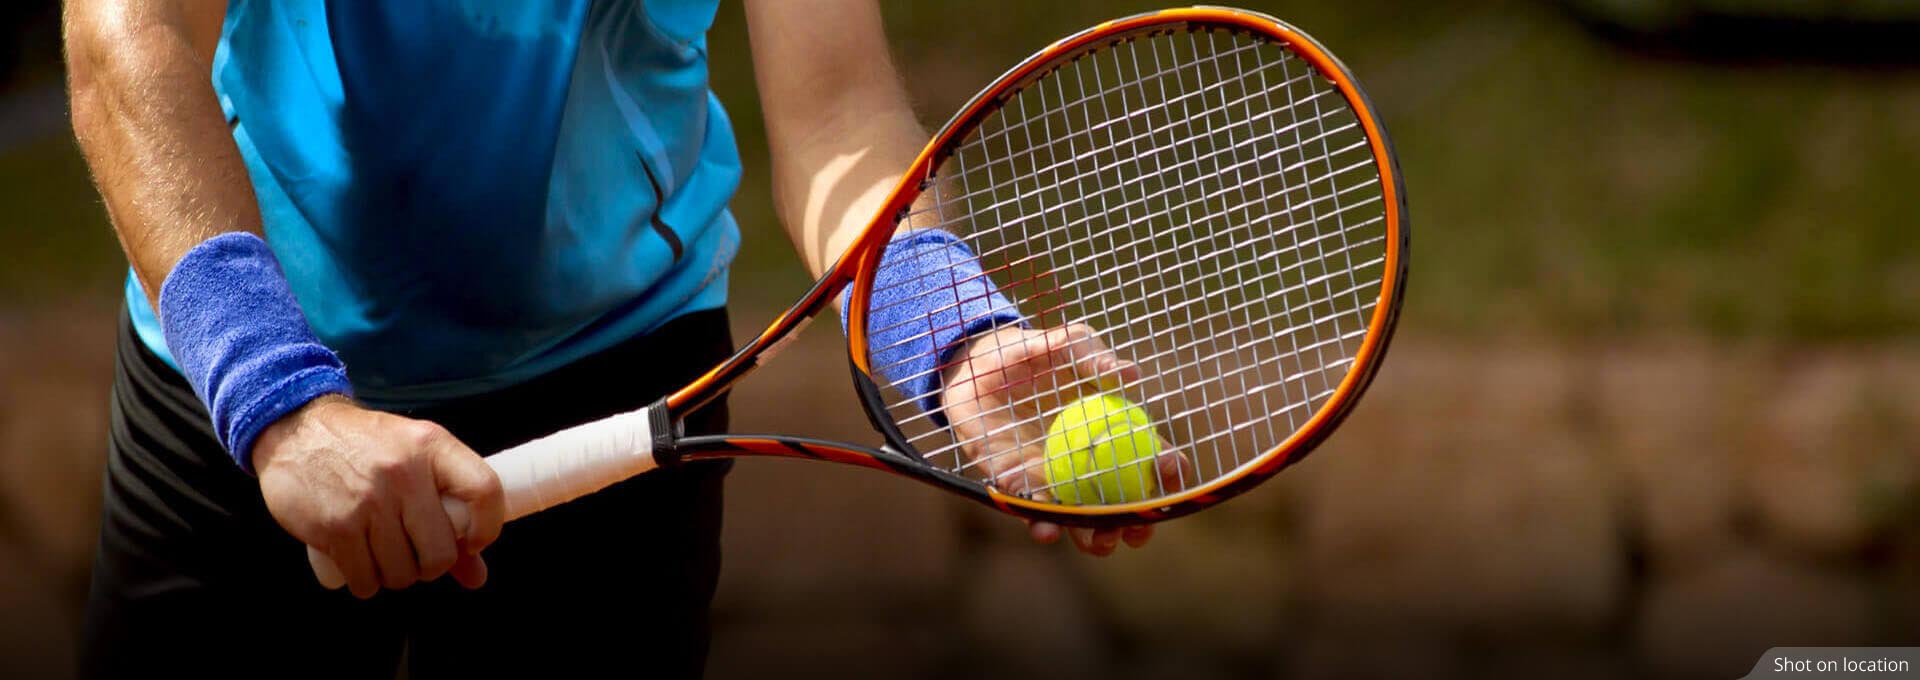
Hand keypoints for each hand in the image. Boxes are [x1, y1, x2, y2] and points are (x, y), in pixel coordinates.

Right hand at [253, 395, 504, 597]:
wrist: (297, 431)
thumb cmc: (367, 448)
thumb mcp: (414, 459)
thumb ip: (449, 511)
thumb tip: (476, 577)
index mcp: (432, 446)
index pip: (485, 491)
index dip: (487, 528)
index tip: (470, 542)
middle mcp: (403, 473)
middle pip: (441, 553)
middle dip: (430, 566)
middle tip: (416, 556)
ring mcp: (368, 502)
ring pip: (402, 573)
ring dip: (396, 575)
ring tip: (385, 555)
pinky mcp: (335, 528)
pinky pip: (365, 580)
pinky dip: (366, 582)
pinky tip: (361, 565)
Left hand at [940, 324, 1189, 556]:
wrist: (977, 363)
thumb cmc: (1032, 351)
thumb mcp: (1066, 345)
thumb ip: (1093, 357)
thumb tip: (1132, 376)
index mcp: (1113, 432)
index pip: (1152, 457)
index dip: (1168, 470)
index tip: (1168, 471)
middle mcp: (1090, 463)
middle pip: (1122, 503)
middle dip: (1135, 524)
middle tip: (1137, 532)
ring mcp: (1055, 477)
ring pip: (1081, 519)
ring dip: (1093, 538)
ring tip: (1099, 544)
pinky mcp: (1019, 485)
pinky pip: (1032, 509)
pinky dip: (1040, 522)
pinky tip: (1045, 530)